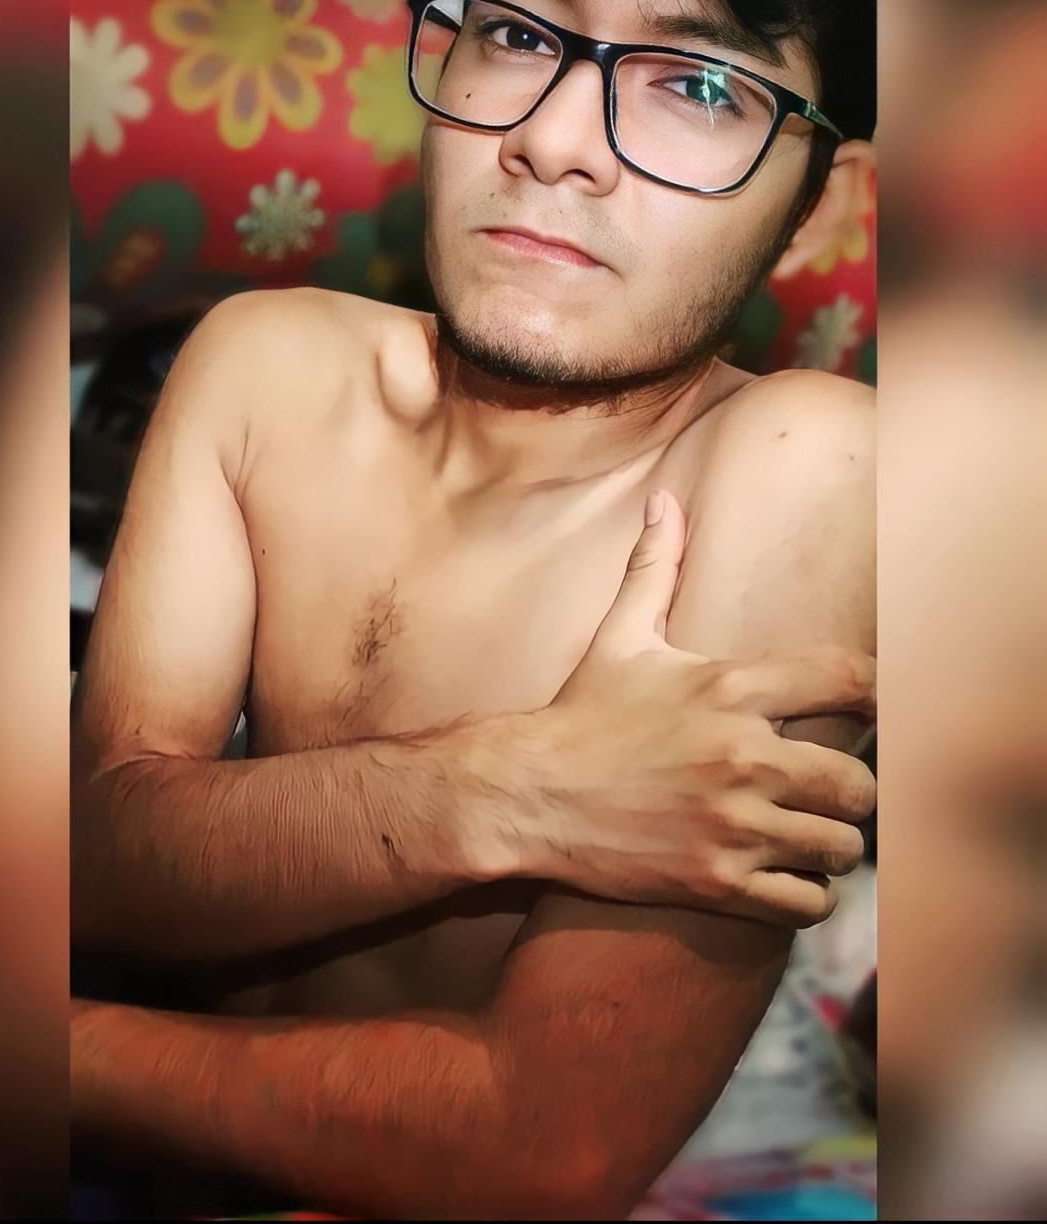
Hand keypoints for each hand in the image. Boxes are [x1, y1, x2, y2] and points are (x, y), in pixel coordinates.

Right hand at [526, 489, 875, 927]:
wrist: (526, 793)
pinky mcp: (716, 881)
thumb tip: (665, 502)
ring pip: (840, 847)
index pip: (851, 682)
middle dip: (853, 790)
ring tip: (809, 834)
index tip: (872, 710)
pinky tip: (786, 876)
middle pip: (859, 783)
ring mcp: (732, 824)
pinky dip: (807, 895)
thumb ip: (655, 569)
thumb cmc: (580, 714)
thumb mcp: (620, 636)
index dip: (878, 696)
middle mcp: (743, 755)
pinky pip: (806, 902)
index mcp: (730, 688)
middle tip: (830, 791)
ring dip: (832, 844)